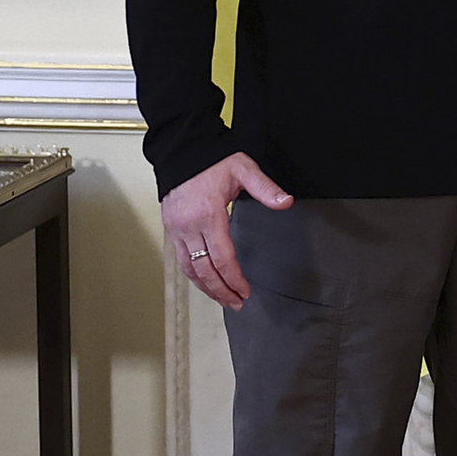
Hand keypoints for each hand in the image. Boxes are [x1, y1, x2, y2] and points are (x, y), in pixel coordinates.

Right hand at [161, 153, 291, 309]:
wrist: (182, 151)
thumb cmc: (212, 160)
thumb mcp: (243, 169)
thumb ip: (265, 188)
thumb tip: (286, 201)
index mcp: (208, 214)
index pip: (222, 258)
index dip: (234, 279)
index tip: (245, 291)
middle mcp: (189, 226)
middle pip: (204, 270)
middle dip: (221, 291)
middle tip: (236, 304)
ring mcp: (176, 229)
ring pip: (189, 268)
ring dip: (206, 288)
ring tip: (223, 299)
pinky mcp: (170, 228)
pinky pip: (181, 259)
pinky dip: (194, 275)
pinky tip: (206, 282)